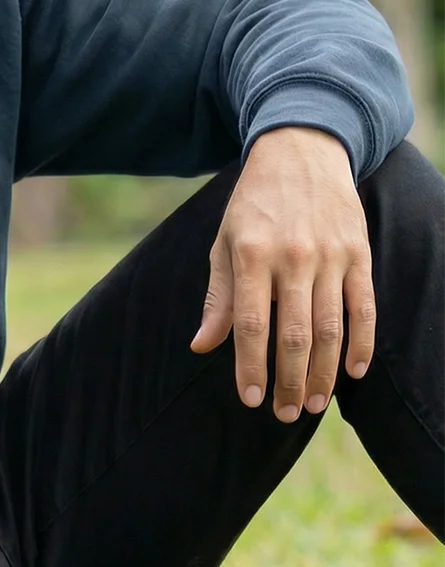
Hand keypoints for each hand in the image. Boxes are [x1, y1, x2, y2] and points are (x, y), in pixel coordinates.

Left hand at [190, 126, 374, 419]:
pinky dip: (362, 343)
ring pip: (330, 328)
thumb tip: (202, 346)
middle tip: (285, 414)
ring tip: (313, 404)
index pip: (250, 324)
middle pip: (294, 334)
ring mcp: (330, 256)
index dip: (250, 366)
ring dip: (323, 372)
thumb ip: (217, 297)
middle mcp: (292, 258)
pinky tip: (353, 372)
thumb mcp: (224, 242)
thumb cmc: (253, 204)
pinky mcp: (359, 254)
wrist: (301, 152)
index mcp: (251, 255)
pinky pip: (364, 308)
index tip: (251, 400)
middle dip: (289, 380)